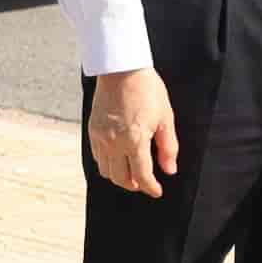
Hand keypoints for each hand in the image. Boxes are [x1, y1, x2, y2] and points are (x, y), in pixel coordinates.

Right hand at [86, 68, 175, 197]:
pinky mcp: (92, 131)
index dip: (150, 187)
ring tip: (132, 174)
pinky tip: (118, 160)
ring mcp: (100, 137)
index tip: (157, 192)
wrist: (122, 70)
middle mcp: (113, 143)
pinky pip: (97, 157)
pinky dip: (107, 164)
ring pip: (105, 170)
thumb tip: (169, 170)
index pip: (141, 175)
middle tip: (145, 184)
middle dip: (134, 185)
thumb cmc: (148, 91)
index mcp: (134, 140)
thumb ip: (168, 147)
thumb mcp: (166, 118)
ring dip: (119, 177)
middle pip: (120, 178)